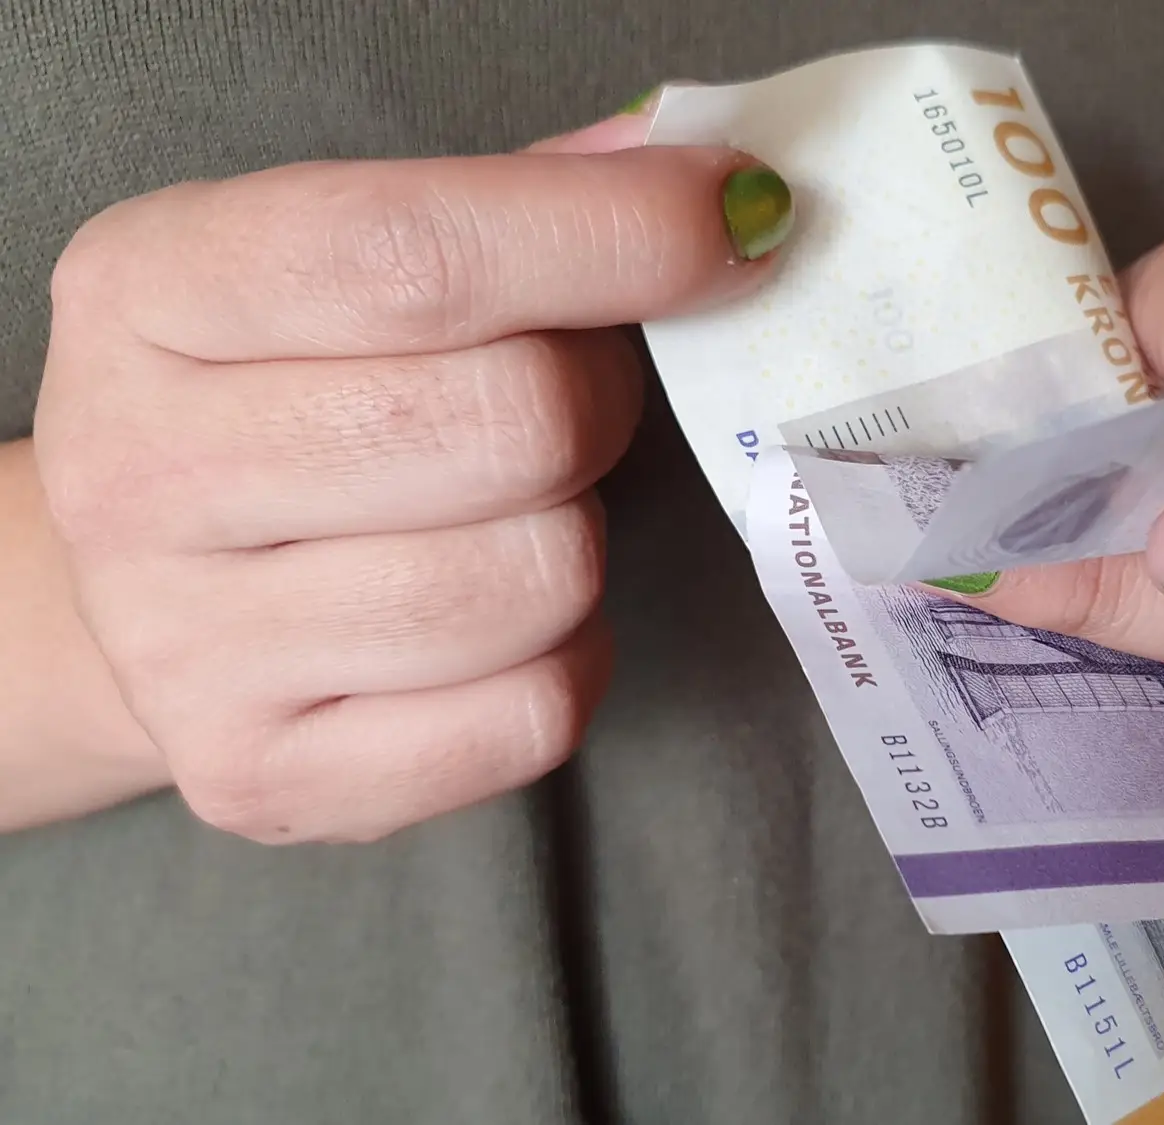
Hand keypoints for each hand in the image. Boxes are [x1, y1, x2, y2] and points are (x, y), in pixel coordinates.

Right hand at [31, 107, 794, 841]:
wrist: (150, 589)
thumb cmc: (287, 396)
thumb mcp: (336, 259)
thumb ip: (509, 207)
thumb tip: (711, 191)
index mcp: (150, 290)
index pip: (414, 255)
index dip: (613, 237)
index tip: (734, 224)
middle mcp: (140, 470)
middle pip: (509, 425)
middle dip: (597, 404)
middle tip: (572, 400)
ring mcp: (190, 648)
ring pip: (536, 580)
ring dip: (578, 539)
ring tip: (513, 514)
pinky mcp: (267, 777)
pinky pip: (532, 717)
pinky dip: (567, 661)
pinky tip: (505, 624)